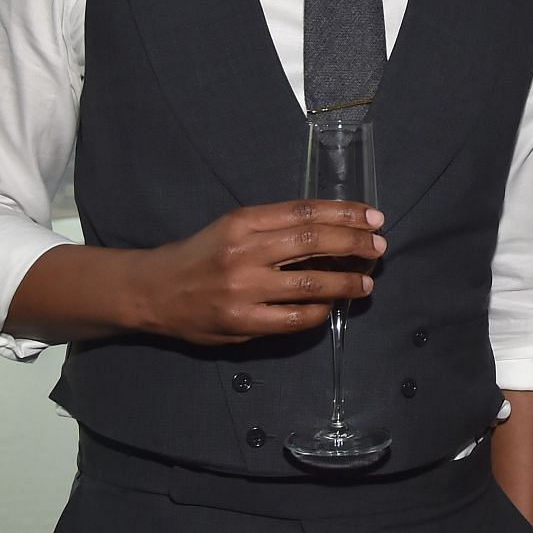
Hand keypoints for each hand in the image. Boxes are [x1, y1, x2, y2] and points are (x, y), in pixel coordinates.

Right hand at [127, 200, 384, 345]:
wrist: (154, 291)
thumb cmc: (200, 256)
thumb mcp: (231, 227)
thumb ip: (273, 227)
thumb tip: (331, 228)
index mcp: (242, 222)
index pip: (304, 211)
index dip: (344, 212)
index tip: (372, 216)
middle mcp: (244, 251)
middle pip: (313, 240)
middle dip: (354, 242)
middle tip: (378, 246)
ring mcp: (243, 288)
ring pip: (310, 282)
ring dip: (346, 281)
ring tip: (366, 281)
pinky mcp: (242, 321)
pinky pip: (295, 318)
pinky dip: (320, 311)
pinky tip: (332, 307)